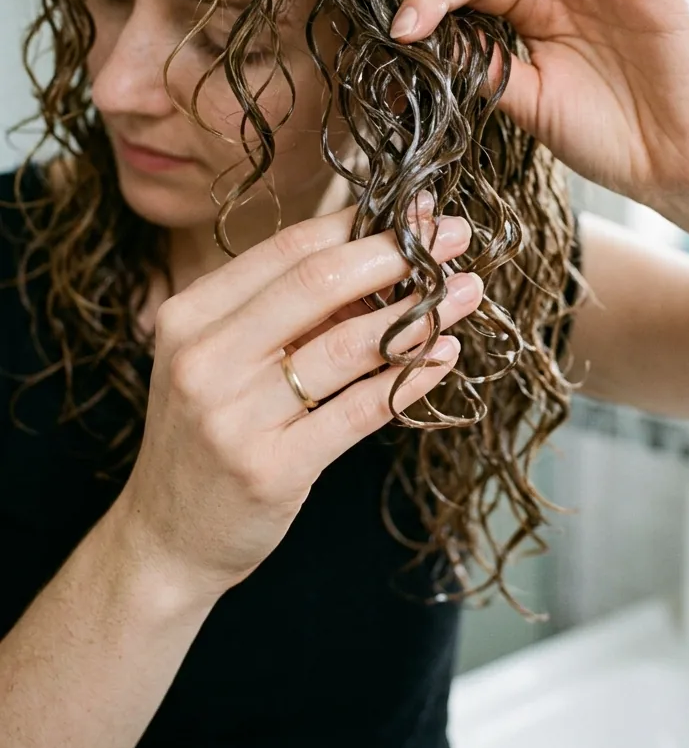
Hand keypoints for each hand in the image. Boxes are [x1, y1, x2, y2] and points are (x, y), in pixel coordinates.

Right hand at [114, 202, 481, 604]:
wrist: (165, 539)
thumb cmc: (205, 435)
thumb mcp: (218, 360)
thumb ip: (281, 312)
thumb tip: (375, 257)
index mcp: (190, 316)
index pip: (287, 251)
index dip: (357, 223)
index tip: (414, 208)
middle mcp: (204, 359)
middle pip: (318, 284)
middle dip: (397, 253)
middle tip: (453, 236)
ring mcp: (235, 417)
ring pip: (347, 345)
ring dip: (419, 313)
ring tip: (466, 291)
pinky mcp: (272, 469)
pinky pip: (359, 410)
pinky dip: (409, 377)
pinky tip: (444, 355)